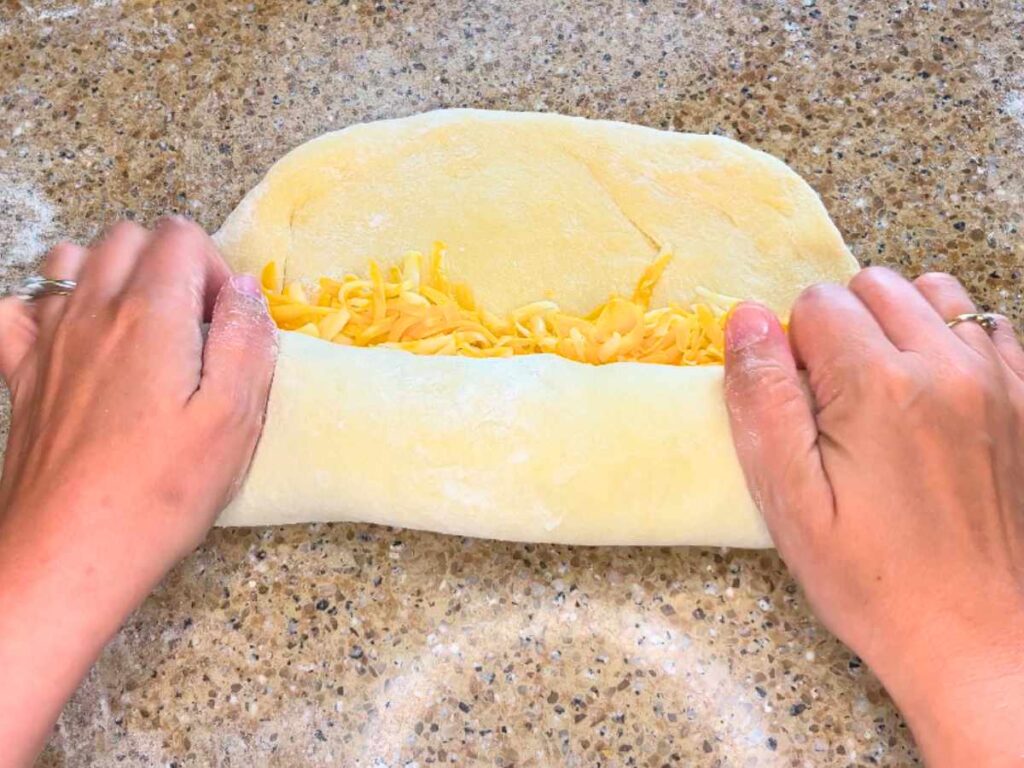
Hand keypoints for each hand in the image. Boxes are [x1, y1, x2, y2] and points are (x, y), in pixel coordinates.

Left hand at [0, 218, 276, 765]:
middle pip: (128, 236)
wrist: (69, 551)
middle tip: (192, 327)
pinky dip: (52, 304)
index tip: (225, 325)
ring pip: (73, 257)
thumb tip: (244, 289)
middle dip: (169, 264)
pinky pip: (22, 304)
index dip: (214, 269)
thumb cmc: (161, 492)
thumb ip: (245, 340)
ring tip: (142, 328)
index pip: (181, 236)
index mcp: (149, 315)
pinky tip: (78, 342)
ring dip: (113, 274)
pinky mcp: (19, 371)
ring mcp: (47, 338)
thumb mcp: (233, 419)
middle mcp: (91, 310)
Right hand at [723, 267, 1023, 765]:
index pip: (816, 303)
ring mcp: (998, 379)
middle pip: (873, 286)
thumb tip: (747, 318)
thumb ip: (762, 399)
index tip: (802, 406)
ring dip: (897, 324)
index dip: (794, 349)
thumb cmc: (872, 580)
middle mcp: (946, 367)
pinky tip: (934, 396)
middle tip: (836, 401)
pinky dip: (951, 341)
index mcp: (878, 387)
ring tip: (884, 390)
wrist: (976, 638)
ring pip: (932, 292)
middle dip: (842, 328)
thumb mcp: (788, 501)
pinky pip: (987, 325)